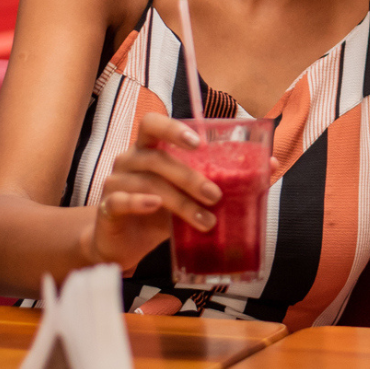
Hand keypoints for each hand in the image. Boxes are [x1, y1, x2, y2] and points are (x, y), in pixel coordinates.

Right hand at [82, 112, 221, 269]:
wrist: (124, 244)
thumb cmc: (158, 213)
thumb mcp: (185, 196)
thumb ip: (212, 183)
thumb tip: (263, 172)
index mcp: (147, 149)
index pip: (152, 124)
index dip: (173, 129)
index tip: (199, 144)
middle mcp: (128, 160)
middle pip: (157, 159)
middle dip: (190, 177)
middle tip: (216, 196)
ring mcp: (114, 182)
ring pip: (147, 184)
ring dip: (180, 202)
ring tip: (206, 221)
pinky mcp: (106, 207)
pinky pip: (120, 200)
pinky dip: (139, 202)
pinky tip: (155, 206)